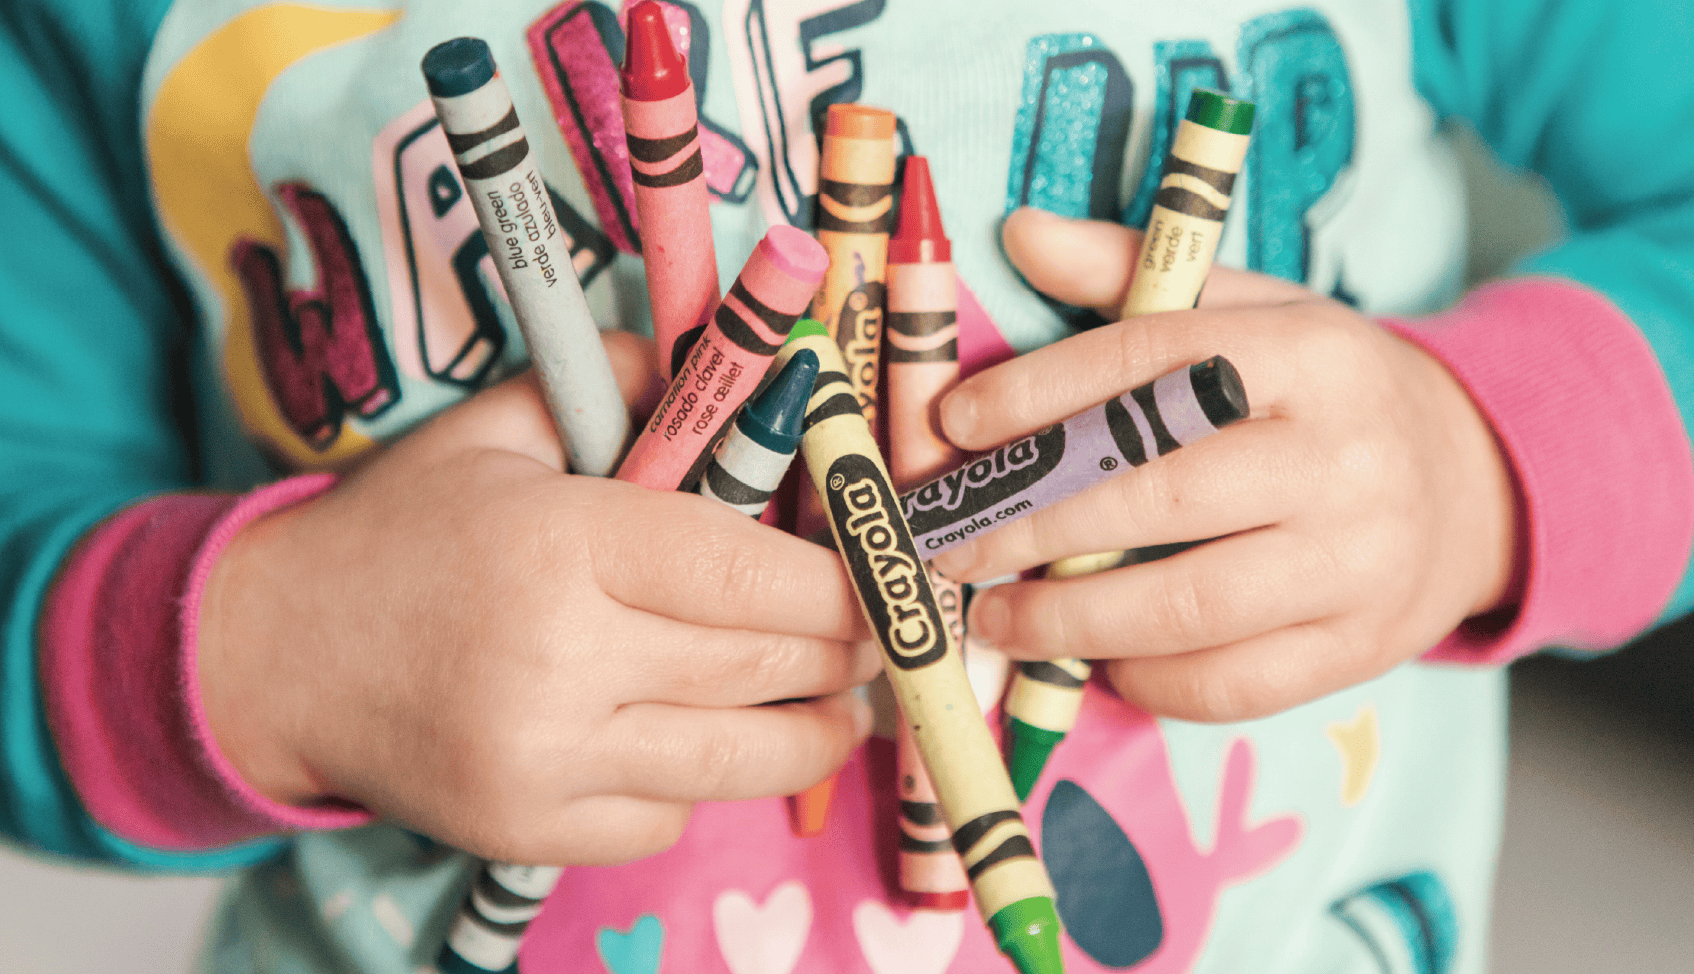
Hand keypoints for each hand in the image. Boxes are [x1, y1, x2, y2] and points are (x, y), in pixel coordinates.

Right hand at [197, 332, 877, 864]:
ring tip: (841, 704)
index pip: (751, 570)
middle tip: (884, 635)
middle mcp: (560, 659)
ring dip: (815, 731)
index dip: (844, 580)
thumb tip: (738, 361)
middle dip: (849, 652)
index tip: (888, 576)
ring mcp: (546, 761)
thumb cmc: (403, 532)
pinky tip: (703, 740)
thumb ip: (617, 380)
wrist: (277, 655)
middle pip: (765, 665)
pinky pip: (671, 816)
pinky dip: (706, 781)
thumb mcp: (497, 429)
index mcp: (562, 542)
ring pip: (741, 759)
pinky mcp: (532, 833)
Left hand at [932, 208, 1518, 721]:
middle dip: (1033, 525)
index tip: (956, 425)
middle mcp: (1343, 459)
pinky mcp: (1359, 647)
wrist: (1473, 484)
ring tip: (995, 617)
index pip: (1154, 364)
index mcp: (1312, 355)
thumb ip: (1136, 276)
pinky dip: (1144, 678)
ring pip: (1186, 606)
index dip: (1041, 394)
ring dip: (1068, 620)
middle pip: (1158, 495)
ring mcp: (1359, 563)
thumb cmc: (1325, 394)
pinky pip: (1229, 683)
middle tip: (952, 543)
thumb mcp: (1252, 313)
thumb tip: (1020, 232)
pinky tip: (1093, 657)